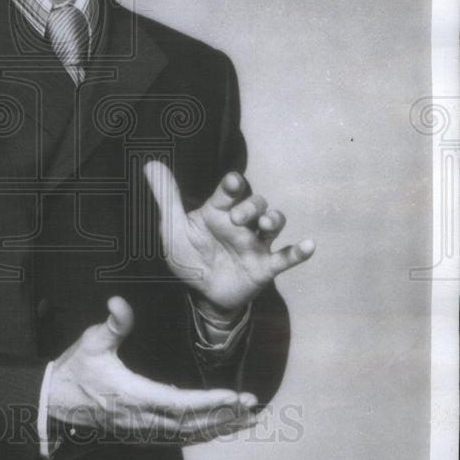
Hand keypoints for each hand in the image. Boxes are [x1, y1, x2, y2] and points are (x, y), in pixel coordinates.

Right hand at [48, 296, 257, 444]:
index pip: (178, 403)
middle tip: (253, 406)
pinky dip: (202, 434)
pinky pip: (178, 438)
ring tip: (247, 419)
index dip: (208, 402)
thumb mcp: (91, 343)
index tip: (233, 397)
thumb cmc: (75, 371)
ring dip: (219, 427)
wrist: (55, 405)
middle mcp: (141, 419)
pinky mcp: (141, 434)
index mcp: (133, 396)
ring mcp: (142, 431)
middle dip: (224, 416)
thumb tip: (118, 302)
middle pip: (191, 424)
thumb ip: (112, 325)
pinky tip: (219, 427)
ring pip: (188, 435)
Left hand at [144, 161, 314, 315]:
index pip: (230, 191)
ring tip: (267, 223)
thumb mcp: (172, 229)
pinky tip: (309, 246)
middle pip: (256, 203)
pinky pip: (285, 257)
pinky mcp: (264, 267)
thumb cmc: (189, 256)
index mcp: (218, 212)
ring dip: (274, 219)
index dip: (234, 184)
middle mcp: (240, 224)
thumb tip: (150, 165)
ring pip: (274, 222)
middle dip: (251, 206)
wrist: (201, 295)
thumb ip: (165, 198)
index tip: (233, 182)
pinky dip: (299, 252)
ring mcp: (255, 244)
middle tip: (237, 218)